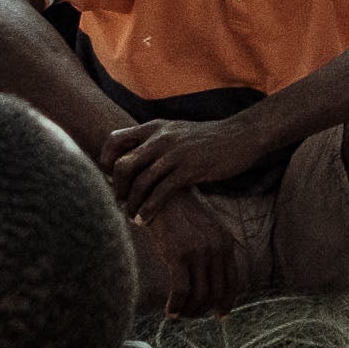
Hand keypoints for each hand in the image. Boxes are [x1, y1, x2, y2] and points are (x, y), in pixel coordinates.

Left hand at [104, 114, 272, 213]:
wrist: (242, 136)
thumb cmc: (210, 139)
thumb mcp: (179, 132)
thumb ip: (158, 142)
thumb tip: (138, 160)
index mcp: (156, 127)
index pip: (115, 139)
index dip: (105, 160)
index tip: (109, 178)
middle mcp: (161, 138)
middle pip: (122, 165)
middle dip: (116, 188)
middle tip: (120, 202)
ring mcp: (175, 154)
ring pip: (139, 182)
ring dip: (131, 204)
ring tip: (132, 217)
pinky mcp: (189, 169)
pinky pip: (160, 193)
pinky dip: (148, 209)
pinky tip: (145, 220)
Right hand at [134, 186, 242, 314]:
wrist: (160, 194)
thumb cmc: (178, 214)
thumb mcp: (203, 230)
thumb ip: (212, 252)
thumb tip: (212, 282)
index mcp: (226, 242)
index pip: (233, 282)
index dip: (227, 302)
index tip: (219, 315)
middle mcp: (216, 248)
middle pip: (217, 292)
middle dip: (205, 309)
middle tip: (191, 316)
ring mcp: (199, 252)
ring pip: (200, 295)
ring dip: (189, 311)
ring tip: (179, 314)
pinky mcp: (178, 255)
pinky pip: (181, 291)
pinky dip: (176, 306)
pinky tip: (169, 312)